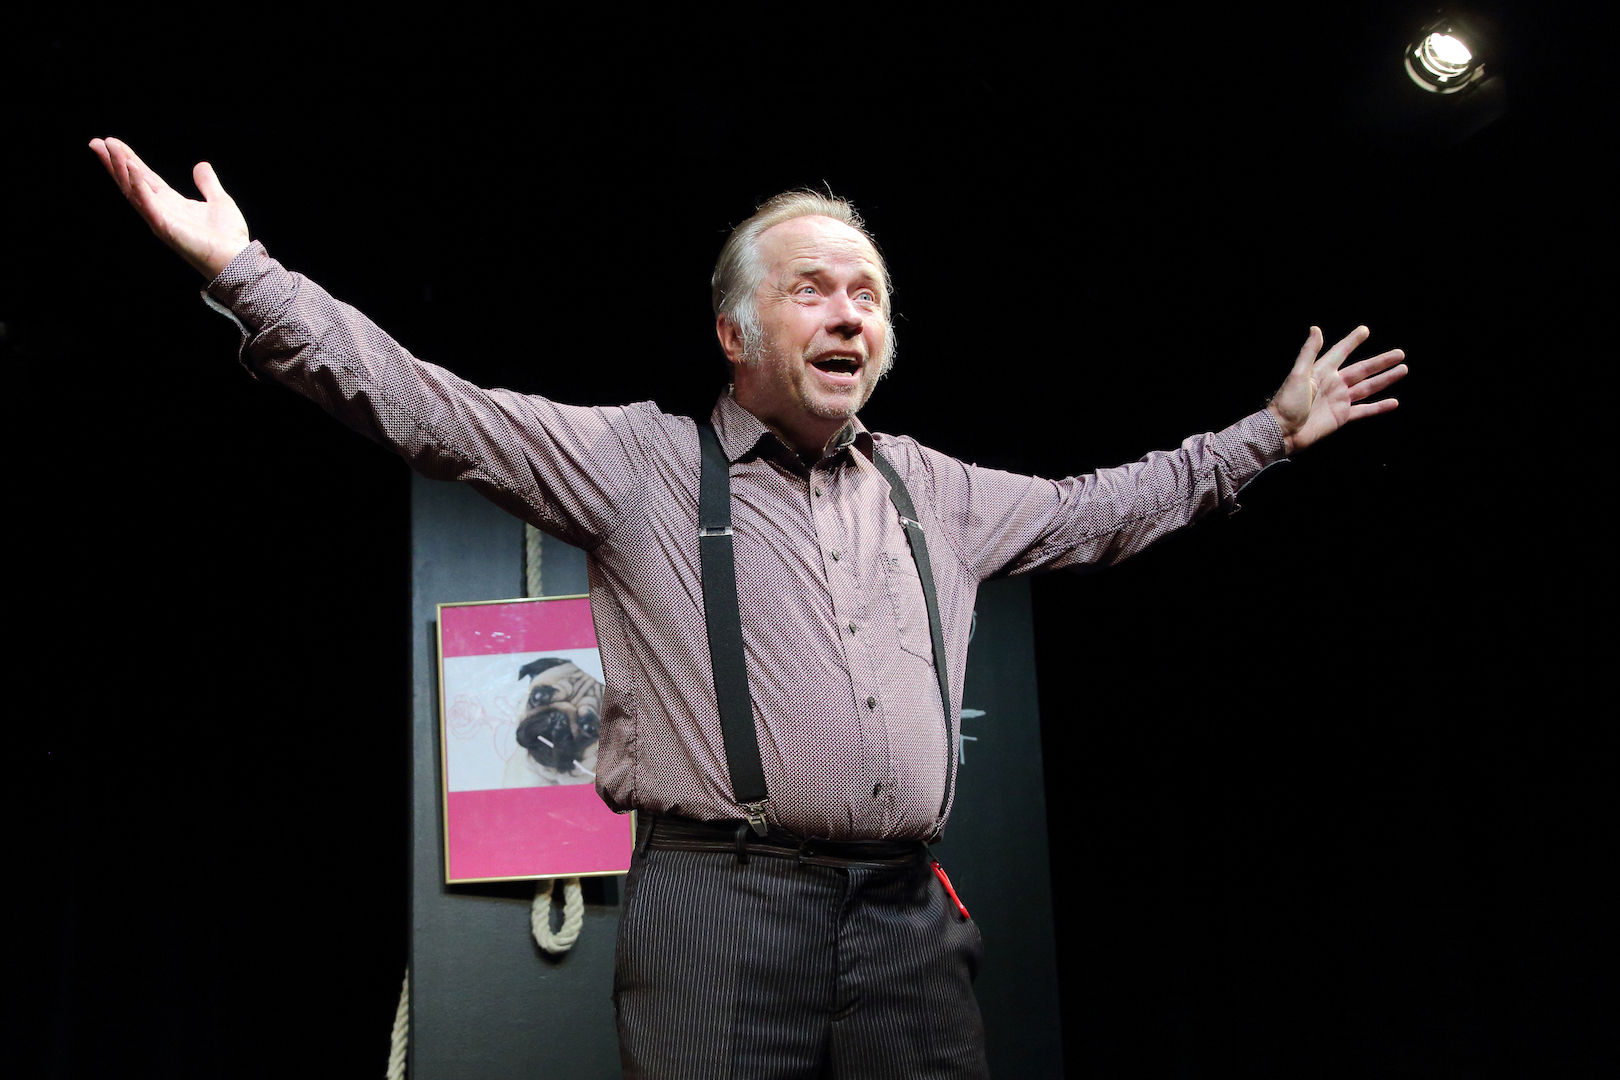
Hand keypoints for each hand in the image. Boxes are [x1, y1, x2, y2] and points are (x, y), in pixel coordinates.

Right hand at [89, 137, 250, 280]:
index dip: (128, 159)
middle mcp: (160, 210)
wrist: (237, 258)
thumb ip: (207, 184)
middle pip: (130, 182)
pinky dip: (137, 184)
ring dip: (119, 167)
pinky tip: (131, 166)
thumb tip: (201, 165)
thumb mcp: (219, 201)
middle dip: (113, 162)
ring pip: (132, 189)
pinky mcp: (164, 226)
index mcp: (170, 203)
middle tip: (96, 142)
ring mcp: (159, 219)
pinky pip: (146, 202)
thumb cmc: (228, 237)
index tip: (112, 142)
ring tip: (108, 147)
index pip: (144, 177)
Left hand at [1267, 326, 1407, 454]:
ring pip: (1368, 387)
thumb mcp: (1298, 374)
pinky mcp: (1342, 416)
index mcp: (1322, 371)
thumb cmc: (1287, 402)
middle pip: (1362, 369)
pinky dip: (1379, 407)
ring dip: (1386, 379)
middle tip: (1400, 353)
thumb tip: (1316, 328)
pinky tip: (1394, 402)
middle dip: (1381, 361)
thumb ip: (1309, 352)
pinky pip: (1365, 410)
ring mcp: (1339, 400)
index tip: (1365, 330)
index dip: (1352, 342)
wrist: (1283, 431)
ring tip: (1403, 369)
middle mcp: (1334, 384)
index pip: (1340, 352)